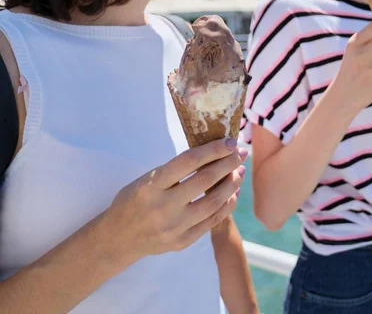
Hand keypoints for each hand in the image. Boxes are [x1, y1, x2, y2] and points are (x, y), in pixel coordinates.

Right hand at [94, 138, 246, 266]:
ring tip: (239, 172)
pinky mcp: (182, 242)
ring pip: (213, 203)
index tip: (230, 142)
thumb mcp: (145, 180)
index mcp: (150, 186)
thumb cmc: (134, 201)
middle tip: (241, 153)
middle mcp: (163, 207)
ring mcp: (174, 227)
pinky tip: (233, 194)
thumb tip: (211, 154)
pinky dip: (226, 206)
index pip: (187, 162)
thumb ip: (174, 171)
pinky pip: (212, 221)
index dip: (212, 150)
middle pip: (205, 181)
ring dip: (231, 185)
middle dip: (228, 164)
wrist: (118, 239)